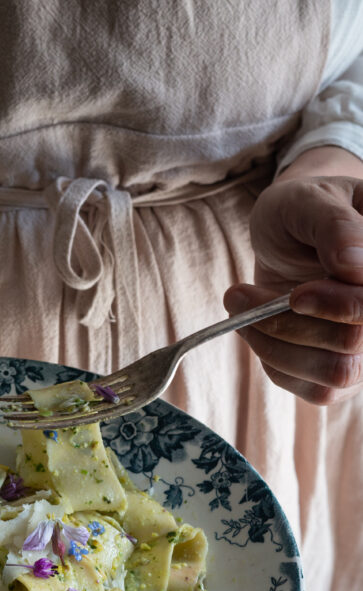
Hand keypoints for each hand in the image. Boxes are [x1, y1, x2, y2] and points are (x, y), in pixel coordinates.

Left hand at [223, 147, 362, 404]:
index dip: (339, 305)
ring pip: (334, 374)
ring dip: (274, 342)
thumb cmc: (304, 209)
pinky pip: (315, 390)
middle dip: (287, 323)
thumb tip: (354, 264)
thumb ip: (334, 226)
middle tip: (238, 294)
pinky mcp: (346, 371)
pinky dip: (275, 360)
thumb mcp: (310, 200)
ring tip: (239, 303)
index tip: (295, 295)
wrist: (291, 230)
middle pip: (352, 342)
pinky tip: (255, 328)